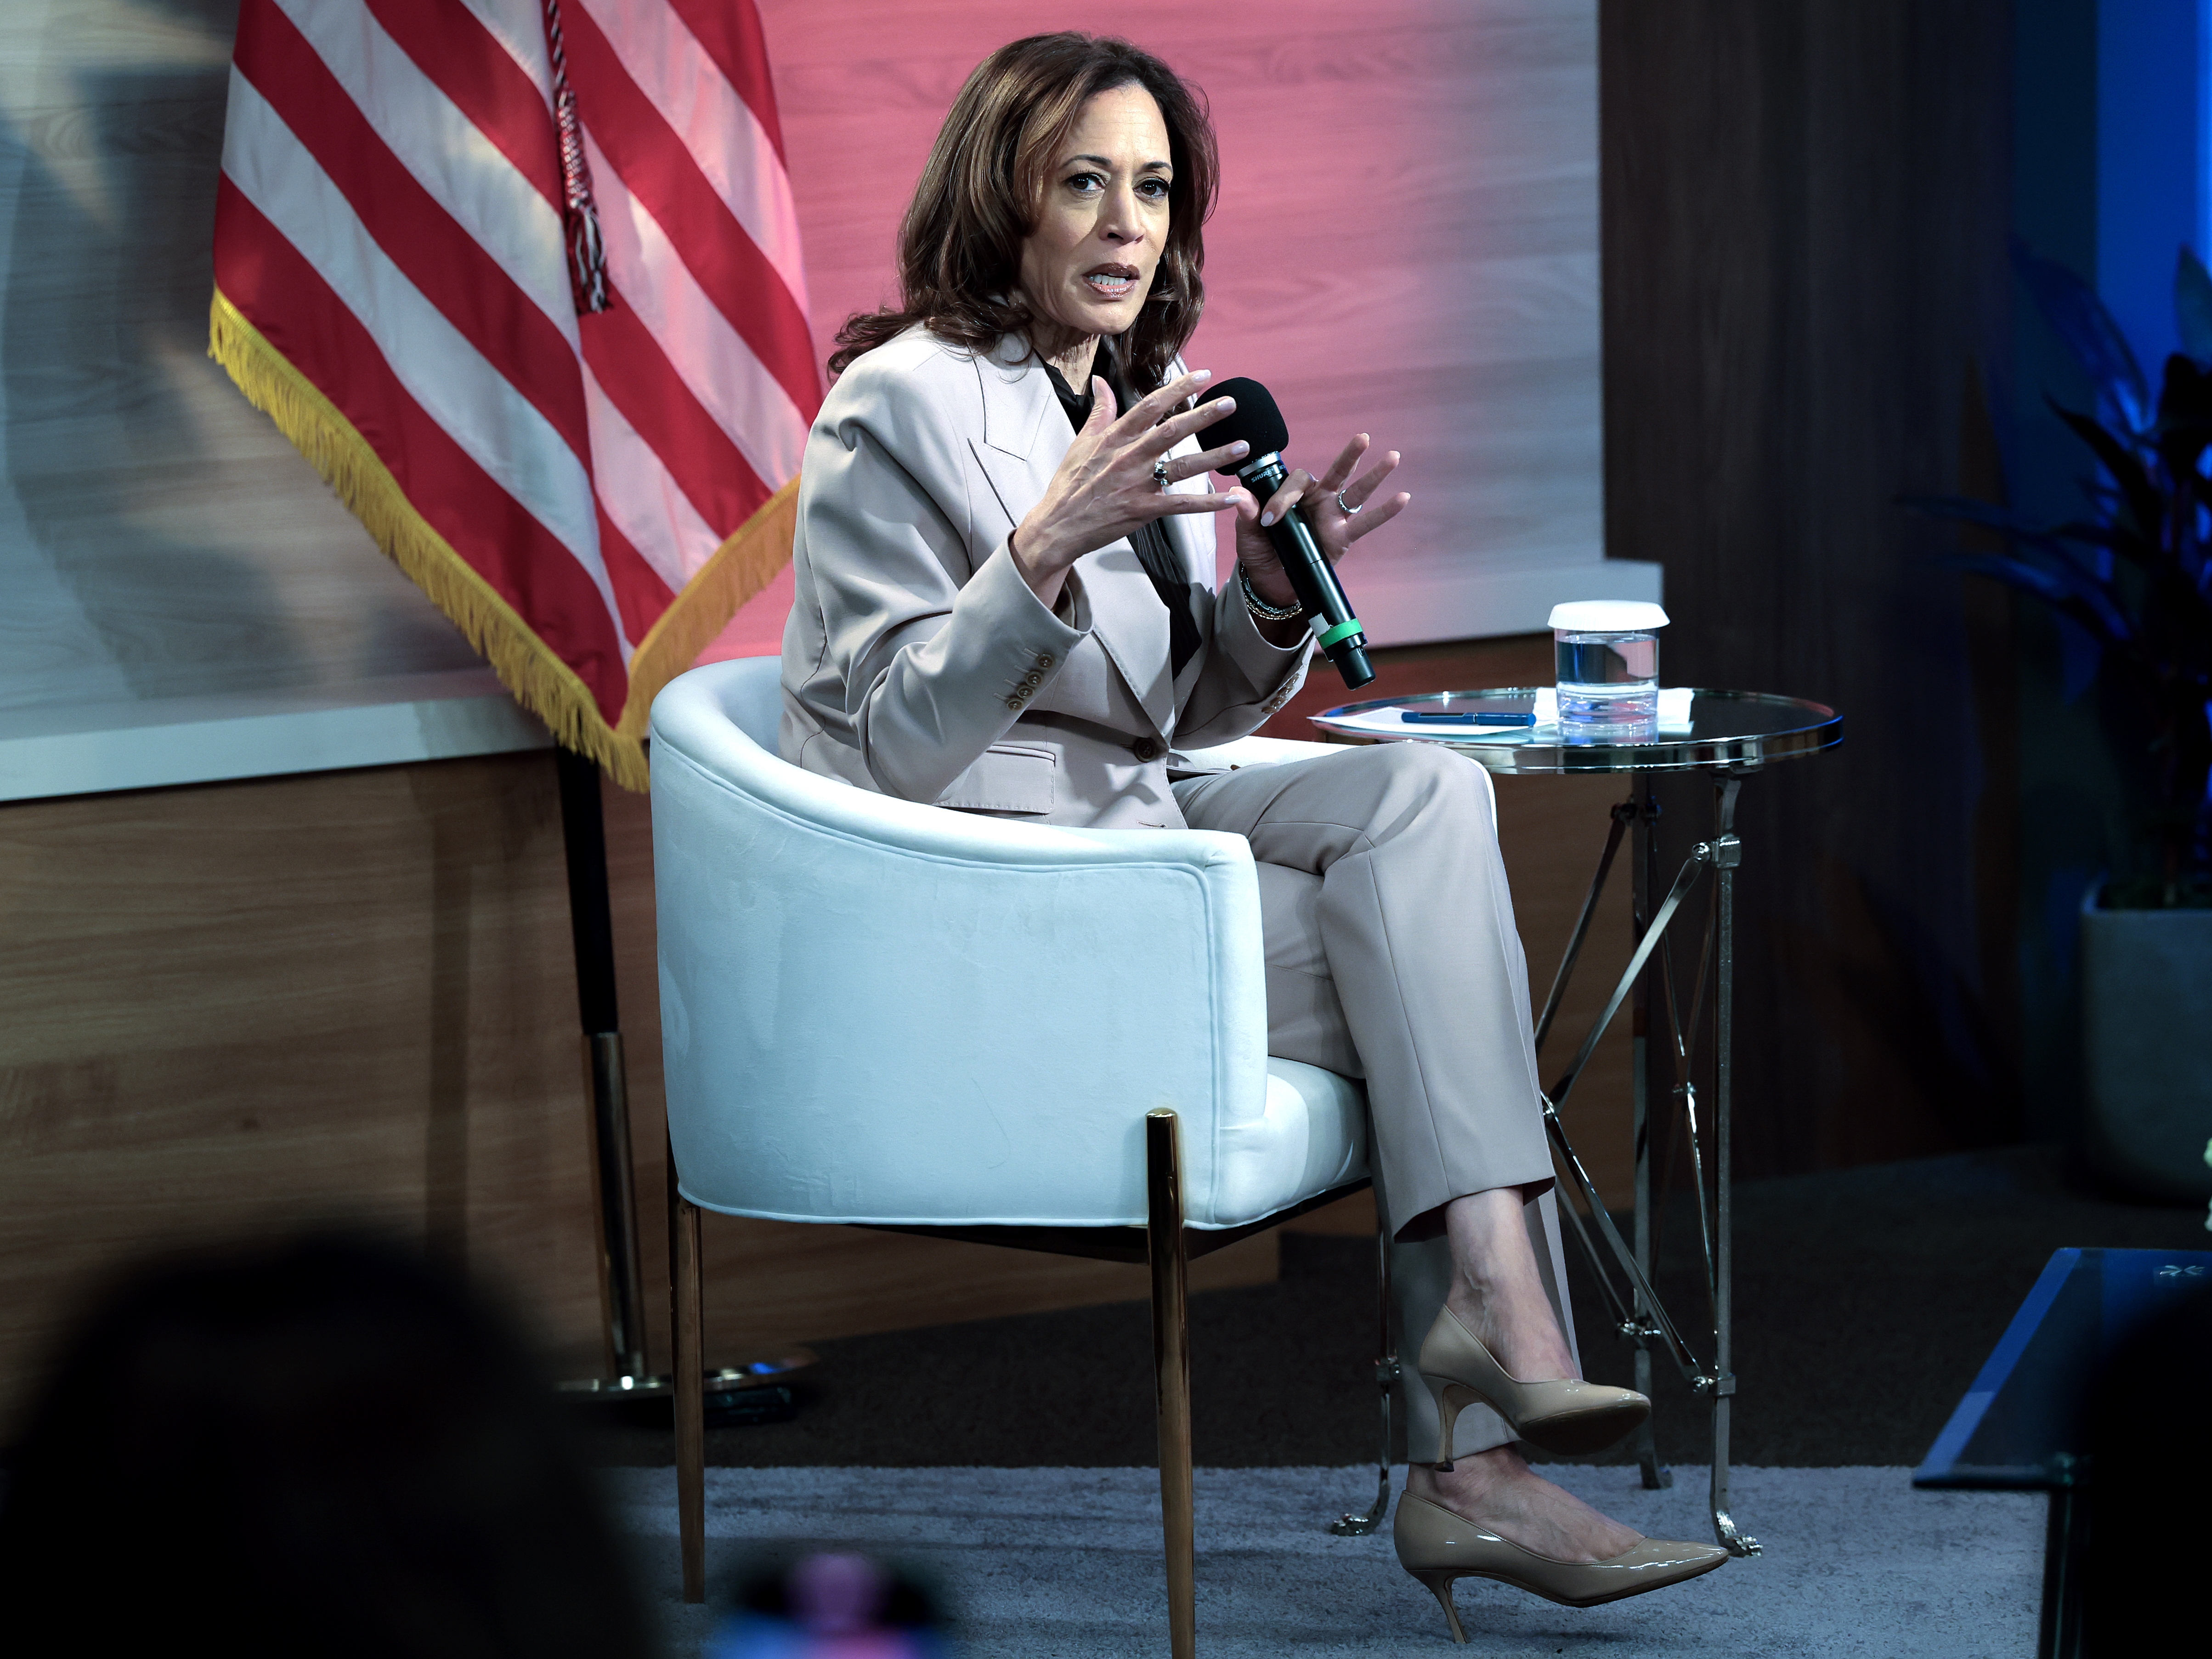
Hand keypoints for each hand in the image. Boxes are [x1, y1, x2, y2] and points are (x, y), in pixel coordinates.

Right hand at [1011, 369, 1249, 607]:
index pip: (1150, 406)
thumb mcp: (1081, 442)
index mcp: (1115, 438)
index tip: (1203, 376)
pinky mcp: (1144, 510)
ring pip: (1183, 467)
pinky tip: (1231, 498)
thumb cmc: (1070, 484)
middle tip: (1230, 404)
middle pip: (1172, 431)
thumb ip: (1099, 411)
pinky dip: (1208, 503)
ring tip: (1242, 447)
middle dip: (1203, 416)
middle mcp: (1130, 458)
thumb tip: (1101, 381)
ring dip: (1215, 456)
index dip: (1178, 388)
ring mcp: (1138, 485)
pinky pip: (1182, 505)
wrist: (1059, 525)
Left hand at [1234, 433, 1410, 612]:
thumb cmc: (1261, 552)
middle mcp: (1317, 499)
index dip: (1283, 498)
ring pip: (1357, 492)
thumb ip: (1248, 513)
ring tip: (1393, 456)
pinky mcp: (1343, 536)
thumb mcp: (1248, 534)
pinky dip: (1385, 511)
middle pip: (1337, 472)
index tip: (1269, 519)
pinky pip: (1367, 523)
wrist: (1272, 581)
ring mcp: (1333, 516)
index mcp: (1294, 494)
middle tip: (1363, 438)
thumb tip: (1237, 492)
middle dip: (1350, 456)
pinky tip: (1403, 497)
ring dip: (1375, 475)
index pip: (1296, 483)